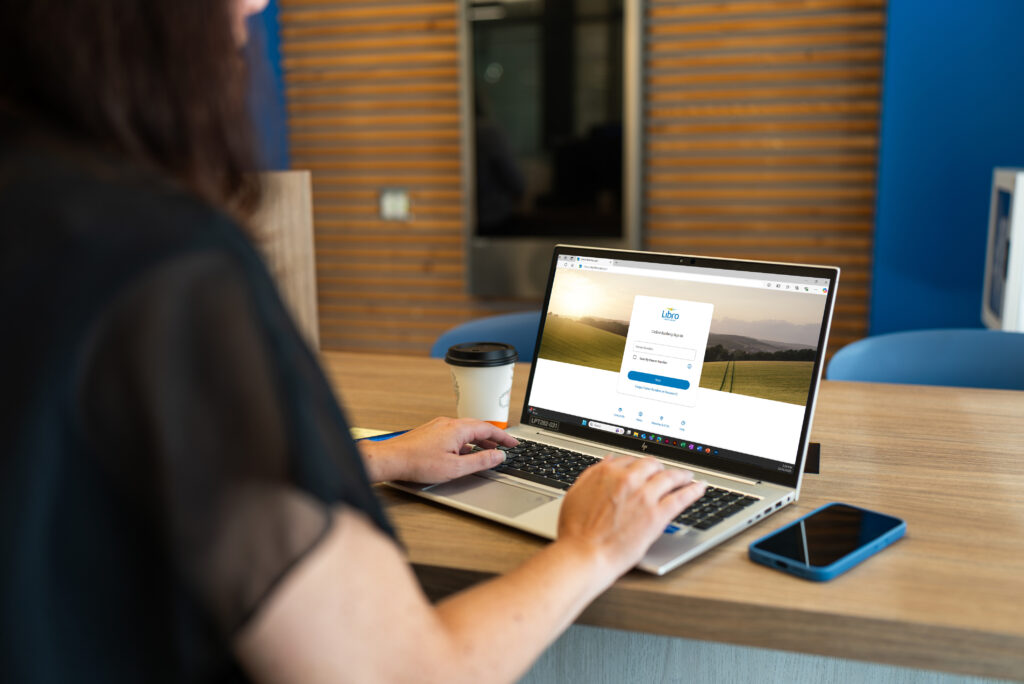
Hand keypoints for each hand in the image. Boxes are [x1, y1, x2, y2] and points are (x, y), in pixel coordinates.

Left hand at [359, 417, 517, 483]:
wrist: (391, 459)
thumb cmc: (418, 463)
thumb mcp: (455, 467)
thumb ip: (480, 461)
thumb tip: (498, 456)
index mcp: (457, 429)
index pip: (488, 429)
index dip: (503, 437)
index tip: (513, 443)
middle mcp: (448, 423)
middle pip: (477, 427)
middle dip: (493, 437)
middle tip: (504, 446)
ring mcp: (438, 426)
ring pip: (465, 429)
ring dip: (478, 439)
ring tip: (487, 449)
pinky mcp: (430, 432)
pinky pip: (454, 432)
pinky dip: (465, 441)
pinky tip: (464, 452)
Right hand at [556, 455, 705, 579]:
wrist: (585, 554)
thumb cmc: (576, 530)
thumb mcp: (577, 493)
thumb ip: (594, 474)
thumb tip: (608, 460)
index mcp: (606, 472)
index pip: (629, 461)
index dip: (638, 465)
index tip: (644, 470)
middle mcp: (627, 479)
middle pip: (651, 465)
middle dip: (659, 467)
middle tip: (665, 472)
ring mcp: (644, 496)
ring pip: (669, 477)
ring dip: (681, 475)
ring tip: (687, 476)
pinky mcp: (657, 515)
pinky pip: (681, 498)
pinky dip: (693, 490)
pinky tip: (699, 488)